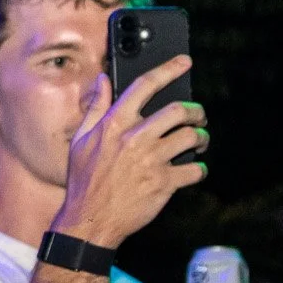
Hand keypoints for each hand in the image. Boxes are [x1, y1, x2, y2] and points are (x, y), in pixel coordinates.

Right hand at [51, 61, 206, 249]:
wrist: (89, 220)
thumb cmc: (84, 180)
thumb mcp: (81, 140)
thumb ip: (95, 107)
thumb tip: (102, 81)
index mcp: (114, 124)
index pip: (145, 86)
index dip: (168, 69)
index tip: (184, 62)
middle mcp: (135, 138)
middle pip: (179, 110)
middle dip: (195, 112)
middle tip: (198, 117)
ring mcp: (151, 161)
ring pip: (190, 137)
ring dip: (200, 138)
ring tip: (198, 141)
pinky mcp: (164, 183)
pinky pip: (194, 170)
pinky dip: (199, 169)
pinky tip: (195, 170)